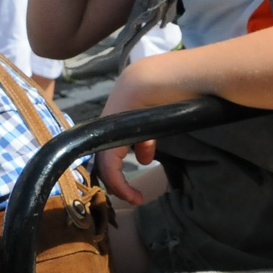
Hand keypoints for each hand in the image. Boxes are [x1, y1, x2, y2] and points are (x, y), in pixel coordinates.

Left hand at [93, 68, 163, 205]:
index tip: (135, 190)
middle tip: (132, 197)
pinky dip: (119, 182)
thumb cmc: (168, 90)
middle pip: (104, 159)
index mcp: (119, 117)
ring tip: (132, 196)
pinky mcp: (110, 132)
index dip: (119, 172)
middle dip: (117, 182)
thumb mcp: (158, 120)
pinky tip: (133, 192)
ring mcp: (107, 126)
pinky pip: (109, 163)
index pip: (111, 149)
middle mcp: (109, 122)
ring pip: (104, 163)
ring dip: (117, 184)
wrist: (162, 75)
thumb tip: (143, 158)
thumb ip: (147, 138)